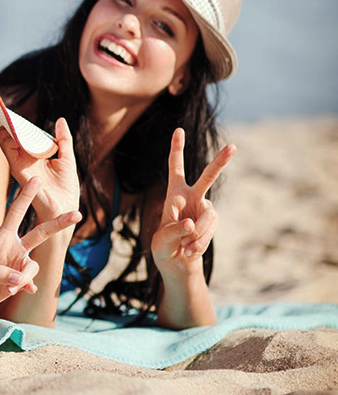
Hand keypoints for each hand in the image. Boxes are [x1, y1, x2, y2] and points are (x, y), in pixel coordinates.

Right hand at [0, 117, 79, 218]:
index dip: (19, 124)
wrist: (64, 209)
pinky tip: (13, 128)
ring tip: (9, 115)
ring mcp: (19, 163)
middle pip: (11, 135)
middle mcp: (24, 159)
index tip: (15, 112)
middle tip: (7, 109)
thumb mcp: (67, 158)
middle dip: (10, 122)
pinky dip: (8, 136)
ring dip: (8, 126)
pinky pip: (7, 148)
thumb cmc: (66, 189)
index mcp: (34, 156)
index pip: (22, 135)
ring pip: (5, 139)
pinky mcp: (18, 169)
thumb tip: (60, 120)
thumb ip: (63, 139)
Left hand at [0, 177, 80, 313]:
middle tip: (77, 214)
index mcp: (2, 236)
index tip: (37, 179)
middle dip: (58, 223)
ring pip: (33, 266)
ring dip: (24, 276)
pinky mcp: (19, 282)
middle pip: (41, 232)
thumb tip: (19, 280)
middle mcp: (14, 247)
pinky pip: (30, 282)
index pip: (16, 212)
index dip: (26, 196)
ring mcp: (18, 264)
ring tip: (9, 288)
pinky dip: (26, 287)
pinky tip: (25, 291)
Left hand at [151, 128, 235, 275]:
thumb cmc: (164, 247)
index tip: (178, 130)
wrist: (178, 264)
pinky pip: (210, 231)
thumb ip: (174, 229)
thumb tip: (192, 223)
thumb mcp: (162, 239)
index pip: (175, 168)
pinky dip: (199, 243)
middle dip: (220, 162)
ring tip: (184, 247)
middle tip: (233, 147)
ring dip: (196, 234)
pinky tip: (190, 250)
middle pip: (208, 177)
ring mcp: (206, 210)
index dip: (176, 149)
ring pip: (209, 216)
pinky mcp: (214, 223)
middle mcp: (193, 197)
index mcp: (174, 194)